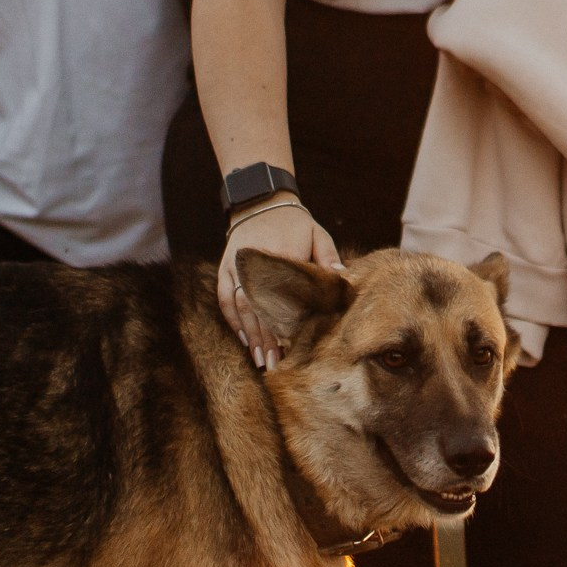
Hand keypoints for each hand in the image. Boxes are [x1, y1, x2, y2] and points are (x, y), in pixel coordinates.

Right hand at [219, 196, 341, 365]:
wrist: (260, 202)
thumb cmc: (295, 222)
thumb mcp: (317, 234)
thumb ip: (328, 257)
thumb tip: (342, 278)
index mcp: (279, 255)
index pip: (283, 296)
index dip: (286, 324)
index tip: (293, 346)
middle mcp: (253, 264)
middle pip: (258, 309)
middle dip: (266, 339)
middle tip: (275, 365)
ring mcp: (235, 267)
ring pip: (240, 308)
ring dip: (250, 336)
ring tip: (261, 360)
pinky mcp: (224, 268)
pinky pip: (224, 300)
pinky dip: (234, 321)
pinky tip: (245, 340)